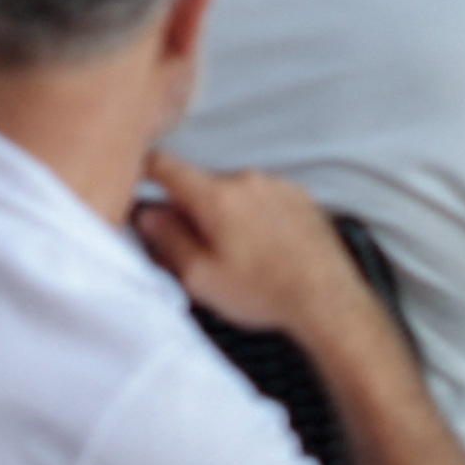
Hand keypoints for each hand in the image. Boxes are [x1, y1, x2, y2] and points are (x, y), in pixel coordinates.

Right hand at [133, 153, 374, 340]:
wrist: (327, 300)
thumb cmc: (264, 292)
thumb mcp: (200, 278)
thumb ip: (167, 240)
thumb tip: (149, 215)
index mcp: (216, 197)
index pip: (166, 165)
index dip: (144, 171)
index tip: (136, 180)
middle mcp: (246, 181)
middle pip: (201, 184)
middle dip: (192, 210)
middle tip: (195, 247)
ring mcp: (276, 186)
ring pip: (233, 193)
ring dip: (227, 214)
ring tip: (239, 255)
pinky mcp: (299, 197)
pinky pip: (263, 199)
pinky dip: (256, 217)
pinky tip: (264, 250)